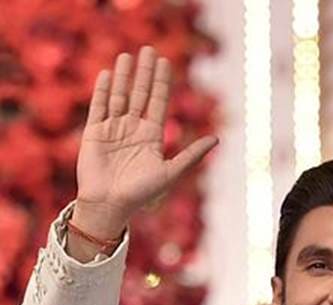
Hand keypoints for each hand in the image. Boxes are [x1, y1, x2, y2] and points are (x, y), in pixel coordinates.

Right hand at [73, 46, 217, 239]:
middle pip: (140, 94)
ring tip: (128, 56)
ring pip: (119, 96)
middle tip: (149, 49)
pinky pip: (98, 107)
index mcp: (151, 137)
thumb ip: (191, 154)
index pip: (158, 103)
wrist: (110, 205)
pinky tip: (107, 74)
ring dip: (123, 76)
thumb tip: (217, 139)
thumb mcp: (171, 172)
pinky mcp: (94, 132)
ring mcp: (113, 129)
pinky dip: (102, 90)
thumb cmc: (142, 193)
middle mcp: (133, 129)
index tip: (165, 61)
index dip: (162, 82)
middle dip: (145, 73)